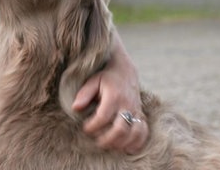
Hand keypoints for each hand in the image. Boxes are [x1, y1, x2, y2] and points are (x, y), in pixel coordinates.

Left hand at [72, 32, 148, 153]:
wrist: (124, 71)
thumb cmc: (105, 77)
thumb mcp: (93, 81)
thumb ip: (84, 94)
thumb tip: (75, 108)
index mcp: (113, 96)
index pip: (103, 117)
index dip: (92, 127)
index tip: (85, 128)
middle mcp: (127, 105)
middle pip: (120, 129)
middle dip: (107, 140)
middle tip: (97, 141)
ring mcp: (136, 111)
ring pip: (134, 134)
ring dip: (121, 143)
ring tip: (109, 145)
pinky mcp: (141, 115)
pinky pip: (144, 132)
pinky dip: (137, 142)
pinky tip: (127, 148)